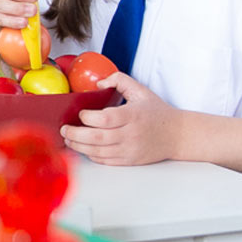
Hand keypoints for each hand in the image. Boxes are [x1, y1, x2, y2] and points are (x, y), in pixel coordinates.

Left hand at [59, 72, 183, 165]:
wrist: (177, 135)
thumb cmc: (157, 113)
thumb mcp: (141, 90)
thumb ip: (119, 80)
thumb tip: (99, 83)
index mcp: (133, 115)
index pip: (106, 119)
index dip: (88, 117)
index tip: (81, 114)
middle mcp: (131, 134)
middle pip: (97, 137)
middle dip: (75, 134)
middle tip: (64, 129)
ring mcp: (130, 150)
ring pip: (98, 152)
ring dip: (78, 146)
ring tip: (68, 139)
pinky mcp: (129, 160)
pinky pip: (105, 160)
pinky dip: (90, 155)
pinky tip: (83, 148)